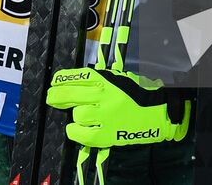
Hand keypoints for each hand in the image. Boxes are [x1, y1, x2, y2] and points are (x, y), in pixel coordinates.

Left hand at [45, 67, 189, 148]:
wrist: (159, 113)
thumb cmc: (139, 94)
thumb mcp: (119, 79)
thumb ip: (99, 81)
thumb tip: (74, 84)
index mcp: (106, 80)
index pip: (76, 77)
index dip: (61, 80)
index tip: (54, 82)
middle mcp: (103, 96)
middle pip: (70, 95)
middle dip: (57, 96)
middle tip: (51, 98)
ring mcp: (105, 116)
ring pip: (77, 114)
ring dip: (75, 115)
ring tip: (79, 116)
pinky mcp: (107, 134)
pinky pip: (82, 134)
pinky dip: (76, 132)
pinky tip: (76, 129)